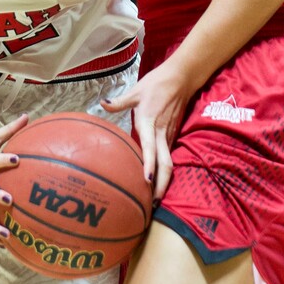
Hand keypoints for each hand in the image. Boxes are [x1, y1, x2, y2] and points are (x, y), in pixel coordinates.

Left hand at [101, 57, 191, 201]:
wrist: (180, 78)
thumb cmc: (156, 84)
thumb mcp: (136, 91)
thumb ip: (120, 101)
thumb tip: (103, 103)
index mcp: (150, 123)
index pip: (150, 148)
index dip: (149, 164)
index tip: (146, 181)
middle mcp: (161, 133)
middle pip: (165, 164)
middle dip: (161, 185)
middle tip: (153, 205)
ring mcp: (168, 136)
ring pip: (169, 163)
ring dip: (164, 182)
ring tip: (154, 200)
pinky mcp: (172, 136)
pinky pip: (169, 157)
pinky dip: (164, 172)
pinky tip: (157, 182)